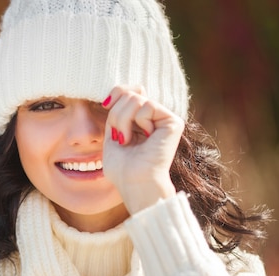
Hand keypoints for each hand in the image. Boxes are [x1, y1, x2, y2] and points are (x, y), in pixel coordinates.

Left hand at [101, 85, 184, 213]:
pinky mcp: (173, 122)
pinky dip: (138, 121)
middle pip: (130, 93)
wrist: (133, 182)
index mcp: (140, 120)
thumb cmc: (121, 167)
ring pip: (136, 98)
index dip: (117, 91)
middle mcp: (154, 117)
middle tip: (119, 136)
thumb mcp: (112, 133)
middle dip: (116, 114)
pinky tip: (144, 138)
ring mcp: (164, 119)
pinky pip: (148, 105)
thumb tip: (122, 91)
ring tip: (127, 140)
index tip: (105, 104)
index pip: (130, 90)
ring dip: (123, 120)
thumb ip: (117, 111)